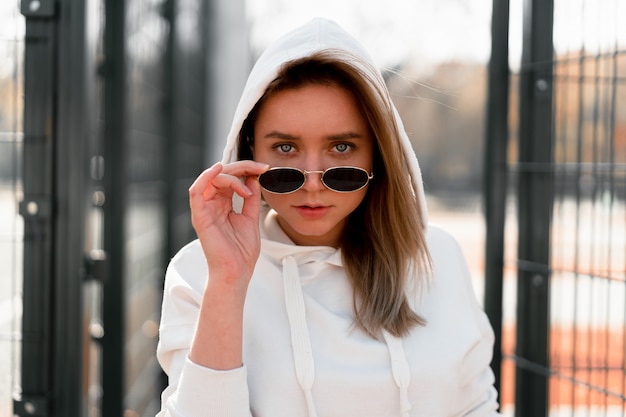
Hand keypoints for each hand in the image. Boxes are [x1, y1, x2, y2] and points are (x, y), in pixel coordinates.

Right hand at [188, 161, 268, 288]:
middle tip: (259, 168)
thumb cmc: (241, 252)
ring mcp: (205, 210)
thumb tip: (253, 178)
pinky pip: (196, 191)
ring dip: (232, 174)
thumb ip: (251, 198)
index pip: (230, 178)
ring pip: (211, 179)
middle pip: (221, 174)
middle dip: (241, 166)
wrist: (236, 272)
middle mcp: (212, 204)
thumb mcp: (251, 218)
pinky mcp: (200, 217)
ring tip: (248, 181)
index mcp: (223, 204)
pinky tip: (219, 169)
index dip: (246, 169)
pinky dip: (206, 177)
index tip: (263, 169)